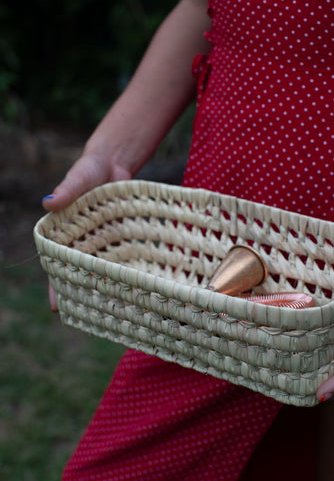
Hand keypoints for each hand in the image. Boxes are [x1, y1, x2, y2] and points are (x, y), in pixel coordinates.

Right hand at [42, 151, 131, 311]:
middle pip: (82, 273)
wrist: (115, 163)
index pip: (57, 262)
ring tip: (118, 310)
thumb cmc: (89, 170)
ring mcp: (106, 243)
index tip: (57, 307)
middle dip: (85, 294)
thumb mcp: (78, 178)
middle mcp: (85, 243)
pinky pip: (126, 258)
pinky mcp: (124, 239)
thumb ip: (66, 190)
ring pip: (106, 270)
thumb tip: (47, 203)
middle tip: (92, 317)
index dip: (56, 285)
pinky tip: (139, 287)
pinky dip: (130, 271)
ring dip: (111, 288)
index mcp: (65, 233)